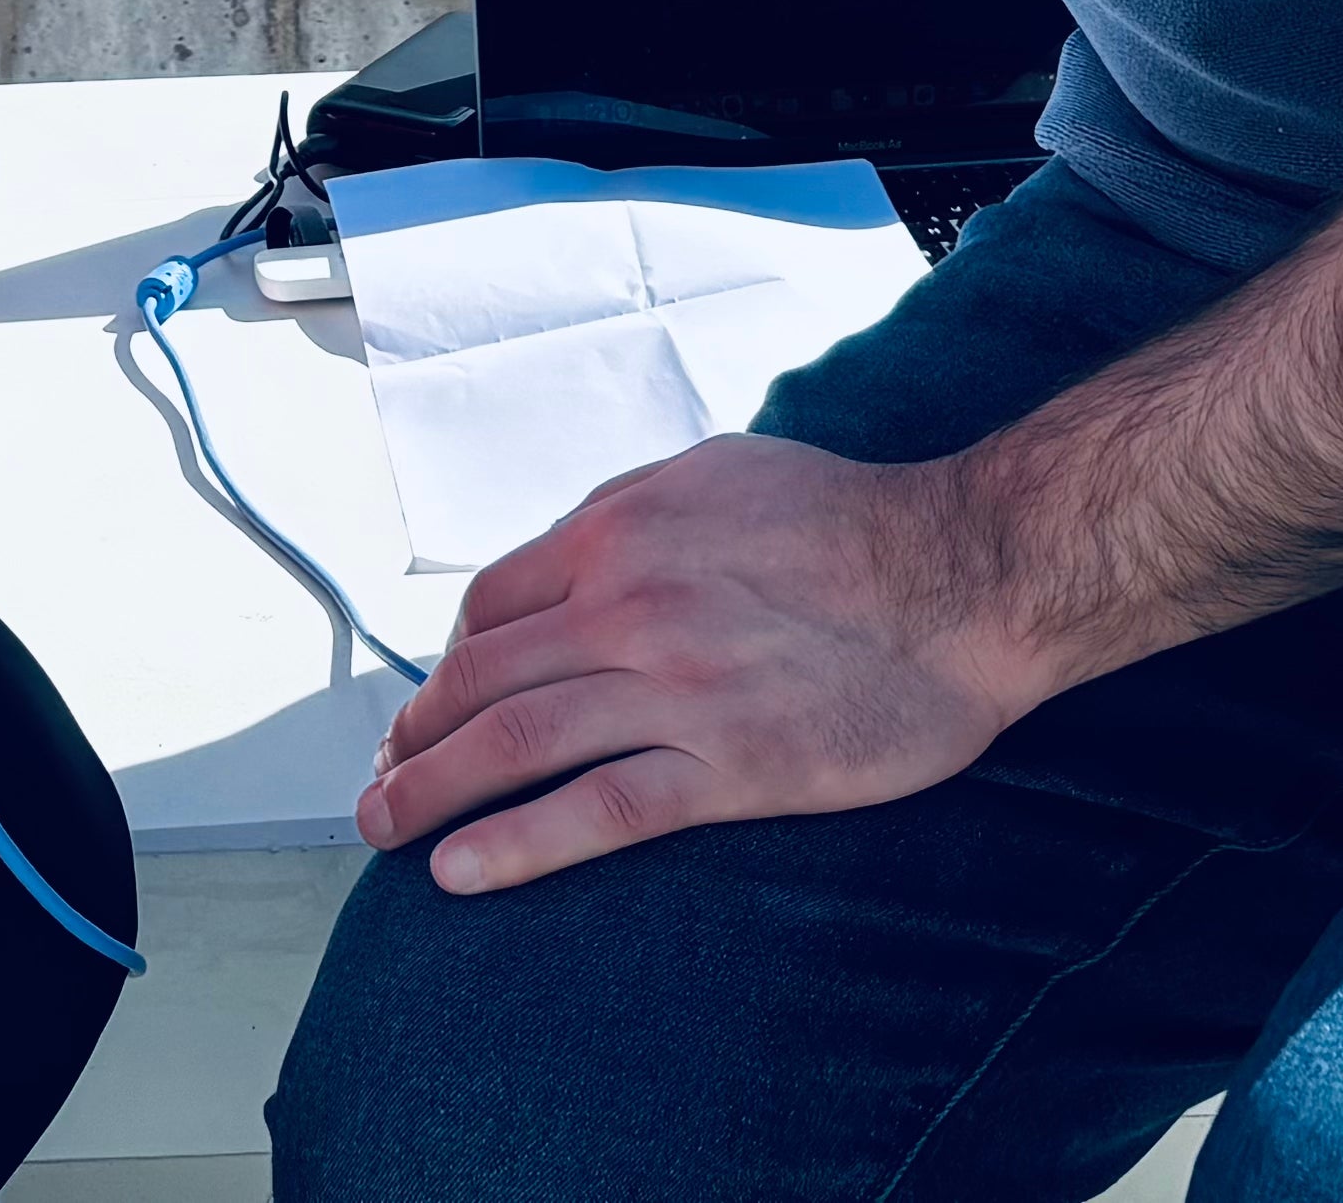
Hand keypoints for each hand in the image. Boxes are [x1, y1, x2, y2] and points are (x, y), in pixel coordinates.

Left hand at [351, 432, 1031, 896]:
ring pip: (516, 743)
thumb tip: (565, 554)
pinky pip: (597, 811)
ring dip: (431, 793)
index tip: (426, 711)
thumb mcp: (716, 472)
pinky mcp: (728, 765)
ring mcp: (672, 688)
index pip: (488, 607)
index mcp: (616, 532)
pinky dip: (515, 844)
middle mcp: (625, 605)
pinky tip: (460, 872)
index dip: (442, 666)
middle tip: (378, 786)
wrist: (965, 574)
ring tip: (384, 833)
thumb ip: (628, 512)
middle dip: (413, 739)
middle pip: (480, 679)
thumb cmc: (850, 518)